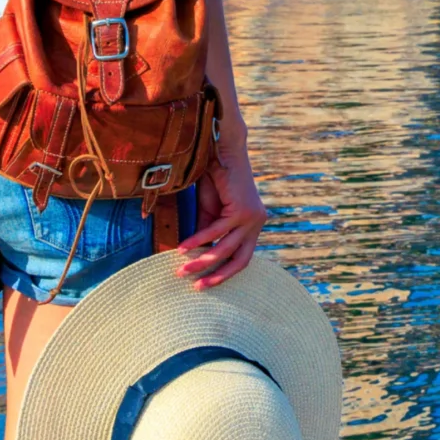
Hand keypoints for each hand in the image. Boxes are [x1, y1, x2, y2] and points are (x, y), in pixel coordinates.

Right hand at [176, 144, 265, 289]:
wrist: (223, 151)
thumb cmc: (217, 180)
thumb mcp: (211, 213)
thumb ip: (208, 233)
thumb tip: (196, 257)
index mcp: (253, 225)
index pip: (242, 258)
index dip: (224, 273)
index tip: (204, 284)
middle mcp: (257, 223)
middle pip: (240, 261)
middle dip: (218, 276)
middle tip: (197, 287)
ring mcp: (252, 218)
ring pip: (225, 249)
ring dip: (201, 261)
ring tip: (181, 268)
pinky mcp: (242, 211)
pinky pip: (216, 232)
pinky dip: (197, 240)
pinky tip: (182, 248)